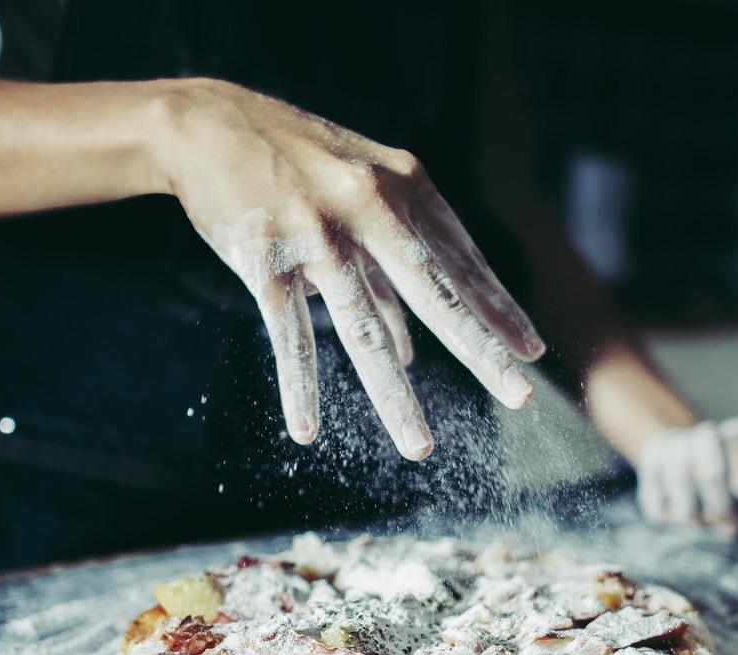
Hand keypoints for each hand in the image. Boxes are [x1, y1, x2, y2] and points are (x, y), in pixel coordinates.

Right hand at [151, 79, 544, 458]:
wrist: (206, 124)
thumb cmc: (295, 161)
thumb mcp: (357, 191)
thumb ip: (388, 266)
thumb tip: (412, 349)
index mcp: (403, 186)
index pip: (462, 260)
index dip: (498, 309)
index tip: (531, 352)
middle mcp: (369, 208)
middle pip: (434, 295)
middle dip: (481, 351)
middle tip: (521, 396)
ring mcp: (317, 235)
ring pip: (364, 331)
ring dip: (395, 396)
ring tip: (420, 447)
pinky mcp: (264, 258)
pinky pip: (289, 335)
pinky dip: (300, 386)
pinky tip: (306, 430)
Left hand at [636, 417, 737, 528]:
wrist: (694, 449)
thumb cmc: (733, 444)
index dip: (736, 450)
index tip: (734, 437)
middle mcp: (728, 523)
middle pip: (711, 476)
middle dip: (706, 443)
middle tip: (707, 429)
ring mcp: (694, 524)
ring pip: (680, 477)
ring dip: (682, 446)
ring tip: (686, 438)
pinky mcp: (661, 516)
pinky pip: (655, 480)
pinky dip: (659, 456)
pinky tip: (669, 454)